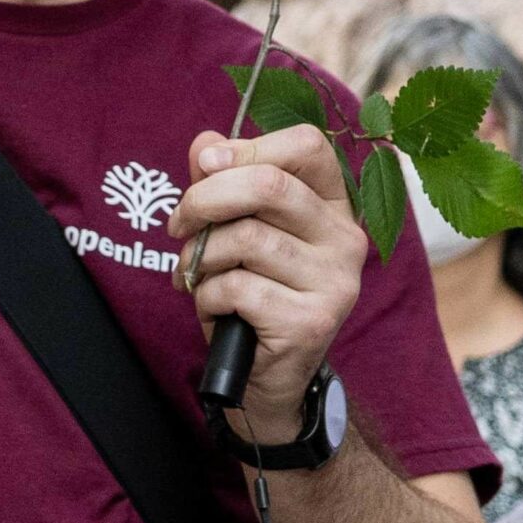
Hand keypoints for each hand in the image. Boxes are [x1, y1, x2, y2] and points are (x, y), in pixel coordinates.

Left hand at [168, 125, 365, 445]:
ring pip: (246, 238)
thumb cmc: (250, 293)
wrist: (264, 379)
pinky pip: (237, 287)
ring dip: (200, 257)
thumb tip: (205, 143)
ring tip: (197, 276)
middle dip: (204, 199)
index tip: (205, 165)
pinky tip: (214, 309)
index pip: (308, 145)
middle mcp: (345, 239)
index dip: (248, 147)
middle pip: (269, 185)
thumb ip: (222, 182)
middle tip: (178, 225)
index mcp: (332, 206)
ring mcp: (335, 282)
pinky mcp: (312, 321)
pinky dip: (206, 296)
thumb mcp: (235, 229)